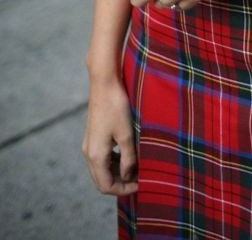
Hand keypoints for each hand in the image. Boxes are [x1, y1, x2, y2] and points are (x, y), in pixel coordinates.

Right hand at [82, 77, 137, 195]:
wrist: (104, 83)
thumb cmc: (116, 107)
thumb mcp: (127, 135)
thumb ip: (128, 158)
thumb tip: (128, 176)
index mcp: (95, 155)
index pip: (106, 186)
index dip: (124, 190)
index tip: (141, 185)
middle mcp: (88, 153)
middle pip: (102, 181)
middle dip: (120, 184)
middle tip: (139, 180)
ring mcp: (88, 145)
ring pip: (101, 170)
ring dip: (116, 173)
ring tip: (136, 168)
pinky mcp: (92, 136)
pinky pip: (100, 158)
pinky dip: (112, 162)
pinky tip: (126, 156)